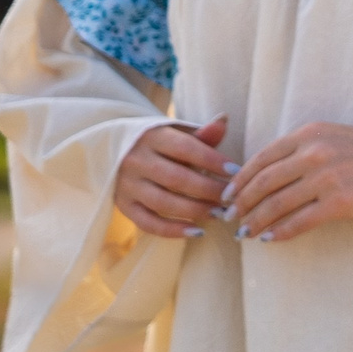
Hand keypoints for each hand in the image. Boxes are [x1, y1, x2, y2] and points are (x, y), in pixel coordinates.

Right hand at [112, 116, 230, 238]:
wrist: (116, 151)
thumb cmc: (161, 143)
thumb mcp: (178, 133)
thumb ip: (201, 133)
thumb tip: (224, 120)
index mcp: (152, 137)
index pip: (186, 149)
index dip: (212, 161)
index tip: (235, 172)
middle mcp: (136, 160)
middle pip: (176, 178)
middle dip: (208, 190)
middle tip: (231, 198)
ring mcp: (127, 184)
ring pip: (163, 202)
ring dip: (195, 210)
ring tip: (219, 214)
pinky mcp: (123, 205)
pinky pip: (148, 222)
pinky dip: (173, 230)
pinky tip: (198, 232)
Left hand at [227, 121, 352, 242]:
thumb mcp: (325, 137)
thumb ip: (294, 150)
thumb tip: (257, 177)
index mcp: (306, 135)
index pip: (261, 159)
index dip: (239, 181)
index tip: (227, 196)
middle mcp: (313, 154)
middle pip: (264, 183)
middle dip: (242, 204)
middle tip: (231, 218)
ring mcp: (326, 178)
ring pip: (277, 204)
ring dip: (256, 221)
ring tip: (246, 233)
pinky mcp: (339, 202)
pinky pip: (300, 221)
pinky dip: (280, 232)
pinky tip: (269, 239)